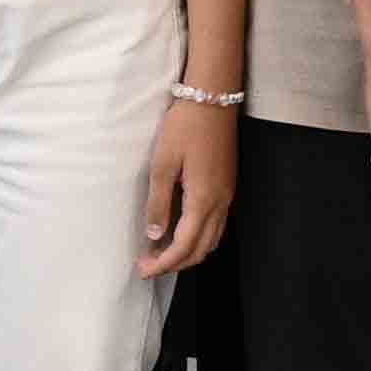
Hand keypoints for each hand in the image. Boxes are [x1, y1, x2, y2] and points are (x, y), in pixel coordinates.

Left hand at [136, 96, 237, 275]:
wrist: (212, 99)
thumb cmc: (185, 127)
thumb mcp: (163, 163)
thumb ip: (159, 202)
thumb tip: (155, 235)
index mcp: (203, 199)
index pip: (184, 246)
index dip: (164, 264)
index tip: (143, 270)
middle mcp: (221, 203)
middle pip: (201, 249)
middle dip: (175, 264)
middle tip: (148, 267)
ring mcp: (227, 196)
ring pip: (212, 240)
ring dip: (188, 253)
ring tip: (161, 254)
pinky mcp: (227, 187)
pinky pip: (217, 225)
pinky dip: (199, 238)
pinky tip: (181, 233)